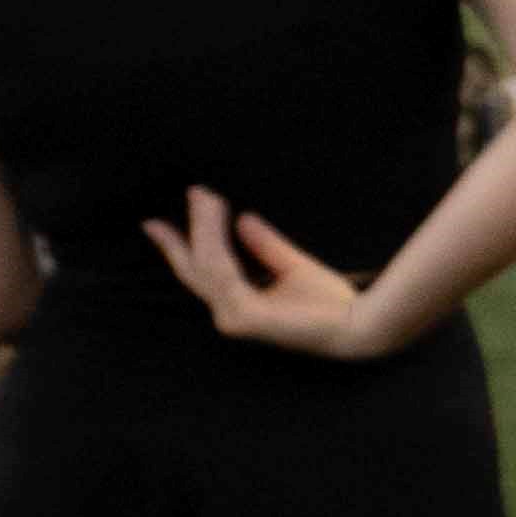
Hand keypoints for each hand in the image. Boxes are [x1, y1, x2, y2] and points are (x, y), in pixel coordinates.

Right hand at [144, 187, 379, 356]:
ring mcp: (234, 318)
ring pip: (206, 263)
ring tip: (207, 196)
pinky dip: (217, 239)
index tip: (154, 223)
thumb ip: (266, 245)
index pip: (199, 272)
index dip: (177, 246)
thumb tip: (243, 217)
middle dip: (188, 228)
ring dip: (205, 226)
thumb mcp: (293, 266)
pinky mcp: (246, 316)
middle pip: (195, 267)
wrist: (360, 324)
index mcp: (238, 304)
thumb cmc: (332, 303)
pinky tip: (220, 215)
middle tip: (193, 192)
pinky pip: (222, 270)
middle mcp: (229, 314)